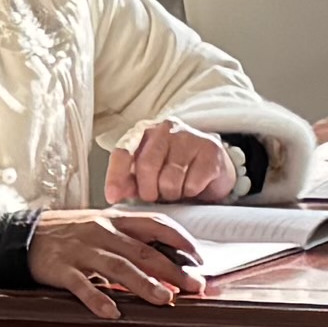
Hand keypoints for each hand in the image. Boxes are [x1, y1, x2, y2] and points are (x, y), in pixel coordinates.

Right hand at [23, 208, 202, 312]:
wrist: (23, 235)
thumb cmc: (67, 233)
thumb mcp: (100, 227)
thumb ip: (128, 239)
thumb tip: (163, 259)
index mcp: (114, 221)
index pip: (154, 224)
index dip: (179, 240)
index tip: (199, 258)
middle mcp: (101, 233)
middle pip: (142, 251)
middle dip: (172, 269)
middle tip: (194, 286)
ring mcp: (82, 250)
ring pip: (118, 267)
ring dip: (143, 283)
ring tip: (164, 298)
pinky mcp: (62, 269)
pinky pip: (82, 285)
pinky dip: (97, 299)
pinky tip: (112, 312)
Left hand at [106, 122, 242, 206]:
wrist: (214, 167)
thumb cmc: (175, 172)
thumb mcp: (148, 176)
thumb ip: (129, 182)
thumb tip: (114, 194)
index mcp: (144, 133)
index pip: (123, 152)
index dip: (115, 175)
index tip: (113, 196)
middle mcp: (165, 129)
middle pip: (146, 166)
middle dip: (150, 191)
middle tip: (158, 195)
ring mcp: (189, 137)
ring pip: (170, 180)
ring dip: (172, 194)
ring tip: (178, 188)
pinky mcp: (209, 150)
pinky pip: (191, 184)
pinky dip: (191, 192)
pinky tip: (194, 185)